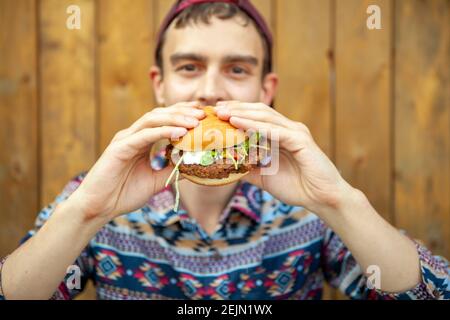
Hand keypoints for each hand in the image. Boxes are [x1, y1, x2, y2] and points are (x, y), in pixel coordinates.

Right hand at [69, 102, 204, 221]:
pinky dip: (163, 132)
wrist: (99, 208)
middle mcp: (133, 135)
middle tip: (203, 114)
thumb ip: (172, 170)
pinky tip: (180, 132)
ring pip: (152, 120)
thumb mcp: (156, 181)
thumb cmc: (123, 194)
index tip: (203, 114)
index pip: (164, 119)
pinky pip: (144, 135)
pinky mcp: (119, 148)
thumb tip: (194, 165)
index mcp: (141, 140)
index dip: (183, 113)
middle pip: (160, 114)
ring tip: (195, 121)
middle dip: (183, 112)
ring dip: (176, 118)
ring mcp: (125, 139)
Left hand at [215, 101, 353, 214]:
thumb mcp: (264, 177)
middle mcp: (288, 129)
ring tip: (222, 113)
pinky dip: (254, 126)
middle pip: (259, 111)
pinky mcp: (300, 140)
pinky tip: (237, 123)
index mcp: (281, 134)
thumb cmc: (297, 187)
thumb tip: (227, 167)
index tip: (216, 114)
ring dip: (242, 113)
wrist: (322, 199)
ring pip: (265, 116)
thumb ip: (248, 169)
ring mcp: (295, 132)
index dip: (236, 113)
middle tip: (215, 109)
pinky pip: (273, 130)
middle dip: (236, 108)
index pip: (256, 117)